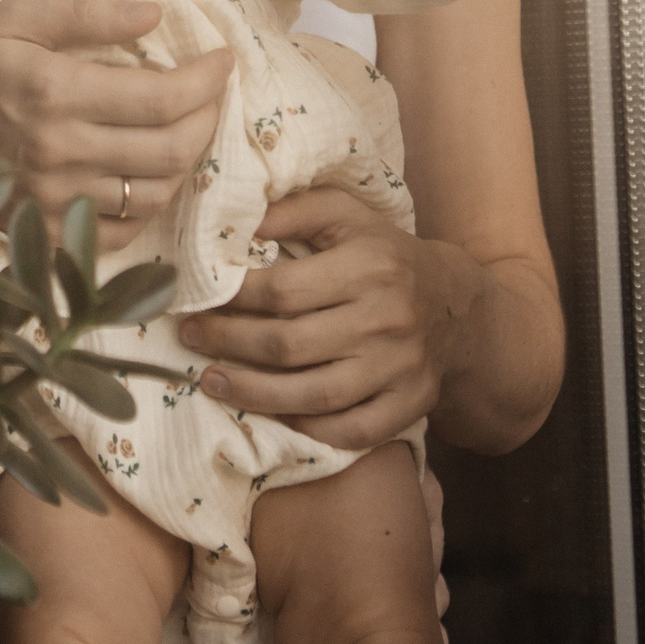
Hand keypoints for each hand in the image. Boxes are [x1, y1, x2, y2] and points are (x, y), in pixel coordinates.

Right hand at [0, 0, 233, 250]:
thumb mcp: (14, 17)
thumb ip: (87, 13)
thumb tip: (155, 12)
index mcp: (56, 93)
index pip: (164, 97)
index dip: (209, 80)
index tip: (224, 62)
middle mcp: (61, 152)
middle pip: (172, 150)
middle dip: (209, 120)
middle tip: (212, 96)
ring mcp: (54, 200)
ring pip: (155, 195)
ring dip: (184, 162)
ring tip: (183, 131)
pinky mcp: (44, 231)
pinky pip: (119, 233)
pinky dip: (146, 207)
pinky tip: (144, 175)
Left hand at [175, 189, 489, 449]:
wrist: (454, 305)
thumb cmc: (382, 254)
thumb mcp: (344, 216)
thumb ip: (291, 212)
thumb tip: (231, 221)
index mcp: (369, 266)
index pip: (284, 290)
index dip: (232, 298)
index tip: (196, 297)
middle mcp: (386, 319)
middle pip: (290, 345)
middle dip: (229, 344)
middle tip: (190, 338)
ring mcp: (400, 369)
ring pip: (314, 395)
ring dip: (253, 394)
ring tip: (211, 382)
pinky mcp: (410, 405)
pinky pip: (351, 431)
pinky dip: (307, 429)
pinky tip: (270, 415)